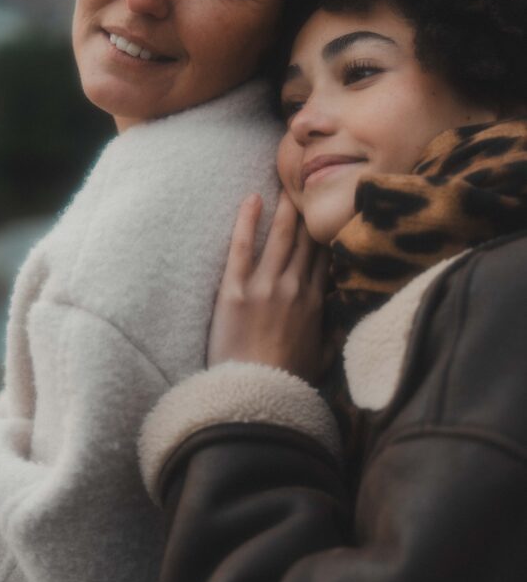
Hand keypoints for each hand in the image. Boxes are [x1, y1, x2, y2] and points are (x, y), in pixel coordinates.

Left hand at [207, 191, 331, 383]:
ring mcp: (265, 286)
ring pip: (279, 237)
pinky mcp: (235, 291)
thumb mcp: (322, 359)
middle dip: (308, 213)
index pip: (324, 258)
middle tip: (310, 186)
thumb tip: (346, 322)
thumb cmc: (287, 382)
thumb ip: (334, 335)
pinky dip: (246, 221)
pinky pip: (241, 247)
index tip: (329, 213)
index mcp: (316, 303)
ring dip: (285, 209)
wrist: (256, 397)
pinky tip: (251, 199)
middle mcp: (295, 288)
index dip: (326, 233)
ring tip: (288, 184)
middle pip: (305, 241)